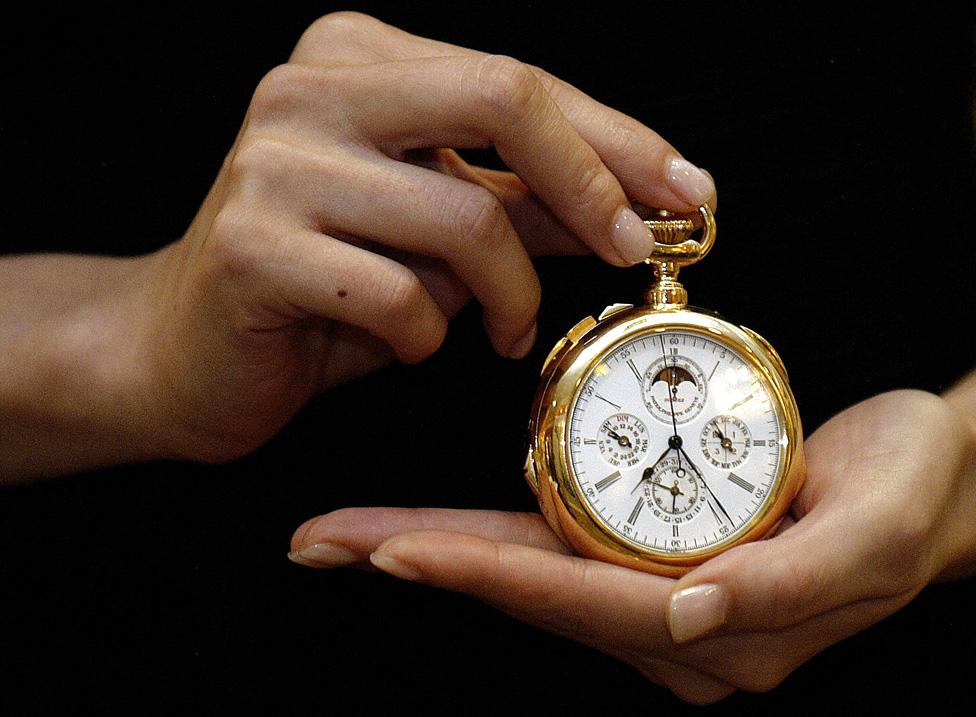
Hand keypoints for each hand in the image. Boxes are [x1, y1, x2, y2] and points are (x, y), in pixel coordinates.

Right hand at [119, 11, 713, 462]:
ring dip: (510, 296)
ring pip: (463, 218)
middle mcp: (310, 89)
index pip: (519, 80)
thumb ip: (525, 206)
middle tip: (631, 253)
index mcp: (356, 59)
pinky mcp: (251, 247)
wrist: (181, 348)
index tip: (688, 195)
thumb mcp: (436, 233)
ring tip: (506, 331)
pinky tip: (404, 344)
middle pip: (503, 98)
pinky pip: (400, 298)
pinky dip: (427, 338)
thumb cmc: (321, 286)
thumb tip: (639, 204)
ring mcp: (274, 163)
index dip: (618, 140)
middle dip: (591, 185)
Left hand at [288, 389, 975, 703]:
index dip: (479, 573)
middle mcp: (678, 626)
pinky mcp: (660, 568)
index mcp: (721, 630)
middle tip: (325, 540)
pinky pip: (559, 556)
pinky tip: (436, 532)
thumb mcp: (872, 530)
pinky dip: (490, 542)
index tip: (388, 550)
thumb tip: (688, 615)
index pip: (574, 599)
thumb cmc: (910, 493)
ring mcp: (664, 603)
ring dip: (439, 553)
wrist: (933, 485)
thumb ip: (792, 579)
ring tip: (354, 534)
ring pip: (530, 576)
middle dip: (424, 564)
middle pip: (527, 591)